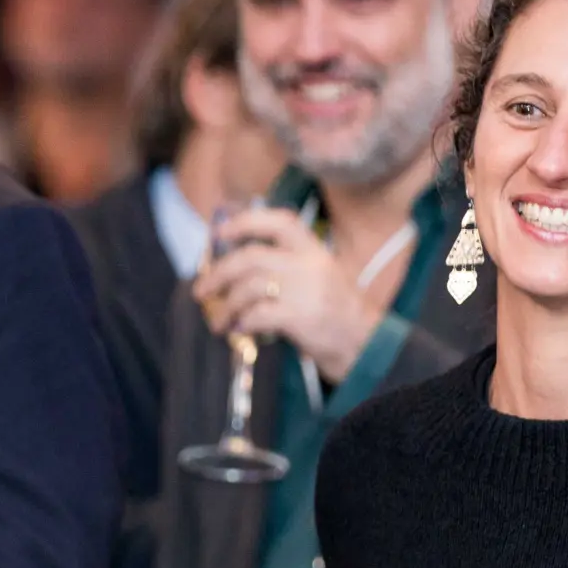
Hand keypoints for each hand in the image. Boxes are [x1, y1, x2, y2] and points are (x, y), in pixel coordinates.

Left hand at [192, 208, 385, 384]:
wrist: (367, 345)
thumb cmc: (338, 312)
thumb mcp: (320, 277)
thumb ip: (288, 267)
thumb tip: (239, 268)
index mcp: (314, 251)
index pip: (280, 222)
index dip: (247, 222)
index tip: (221, 232)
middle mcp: (309, 266)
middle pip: (251, 258)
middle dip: (219, 273)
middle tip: (201, 289)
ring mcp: (306, 291)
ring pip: (249, 288)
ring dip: (226, 306)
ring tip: (218, 322)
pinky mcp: (301, 318)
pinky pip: (258, 314)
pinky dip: (243, 321)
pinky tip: (239, 329)